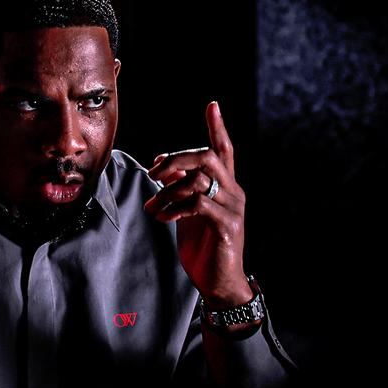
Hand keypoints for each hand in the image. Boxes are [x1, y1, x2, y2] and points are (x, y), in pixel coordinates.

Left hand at [143, 101, 251, 309]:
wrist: (219, 283)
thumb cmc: (204, 246)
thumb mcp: (189, 212)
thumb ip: (181, 189)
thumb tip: (162, 168)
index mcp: (226, 186)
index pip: (225, 149)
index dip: (218, 127)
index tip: (212, 105)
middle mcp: (234, 192)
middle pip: (207, 157)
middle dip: (177, 158)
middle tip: (154, 172)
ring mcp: (233, 209)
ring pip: (199, 180)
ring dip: (168, 191)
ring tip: (153, 207)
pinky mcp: (226, 226)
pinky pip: (198, 204)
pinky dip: (175, 207)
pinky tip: (163, 217)